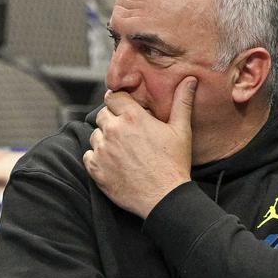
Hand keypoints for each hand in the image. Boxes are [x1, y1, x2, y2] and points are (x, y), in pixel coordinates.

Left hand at [82, 76, 195, 217]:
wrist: (164, 197)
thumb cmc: (174, 164)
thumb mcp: (181, 130)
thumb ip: (182, 102)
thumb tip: (189, 80)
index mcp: (133, 117)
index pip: (113, 96)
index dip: (118, 102)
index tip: (124, 109)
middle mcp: (114, 130)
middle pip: (102, 115)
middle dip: (112, 120)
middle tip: (127, 133)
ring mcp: (102, 150)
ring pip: (95, 135)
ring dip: (104, 139)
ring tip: (122, 150)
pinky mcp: (95, 168)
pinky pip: (88, 155)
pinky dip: (97, 158)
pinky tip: (114, 163)